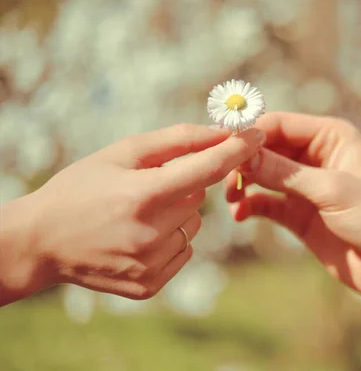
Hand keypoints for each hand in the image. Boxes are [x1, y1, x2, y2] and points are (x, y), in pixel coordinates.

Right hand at [0, 124, 264, 304]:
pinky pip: (184, 251)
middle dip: (183, 186)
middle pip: (198, 198)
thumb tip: (220, 133)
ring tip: (137, 213)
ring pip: (193, 226)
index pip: (206, 170)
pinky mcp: (150, 285)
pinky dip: (170, 239)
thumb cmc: (82, 187)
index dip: (236, 150)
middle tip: (147, 186)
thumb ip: (176, 140)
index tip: (258, 134)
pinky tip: (138, 236)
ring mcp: (150, 264)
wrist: (42, 241)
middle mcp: (150, 234)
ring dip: (176, 214)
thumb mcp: (122, 153)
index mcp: (142, 195)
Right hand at [225, 112, 360, 302]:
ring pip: (262, 176)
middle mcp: (315, 157)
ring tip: (231, 197)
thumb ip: (286, 173)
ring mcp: (306, 187)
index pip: (277, 125)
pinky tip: (241, 215)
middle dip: (242, 160)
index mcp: (330, 137)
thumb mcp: (333, 191)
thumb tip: (243, 155)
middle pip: (266, 149)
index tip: (222, 149)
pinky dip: (250, 206)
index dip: (249, 135)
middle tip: (220, 177)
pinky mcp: (300, 215)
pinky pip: (266, 204)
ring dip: (242, 183)